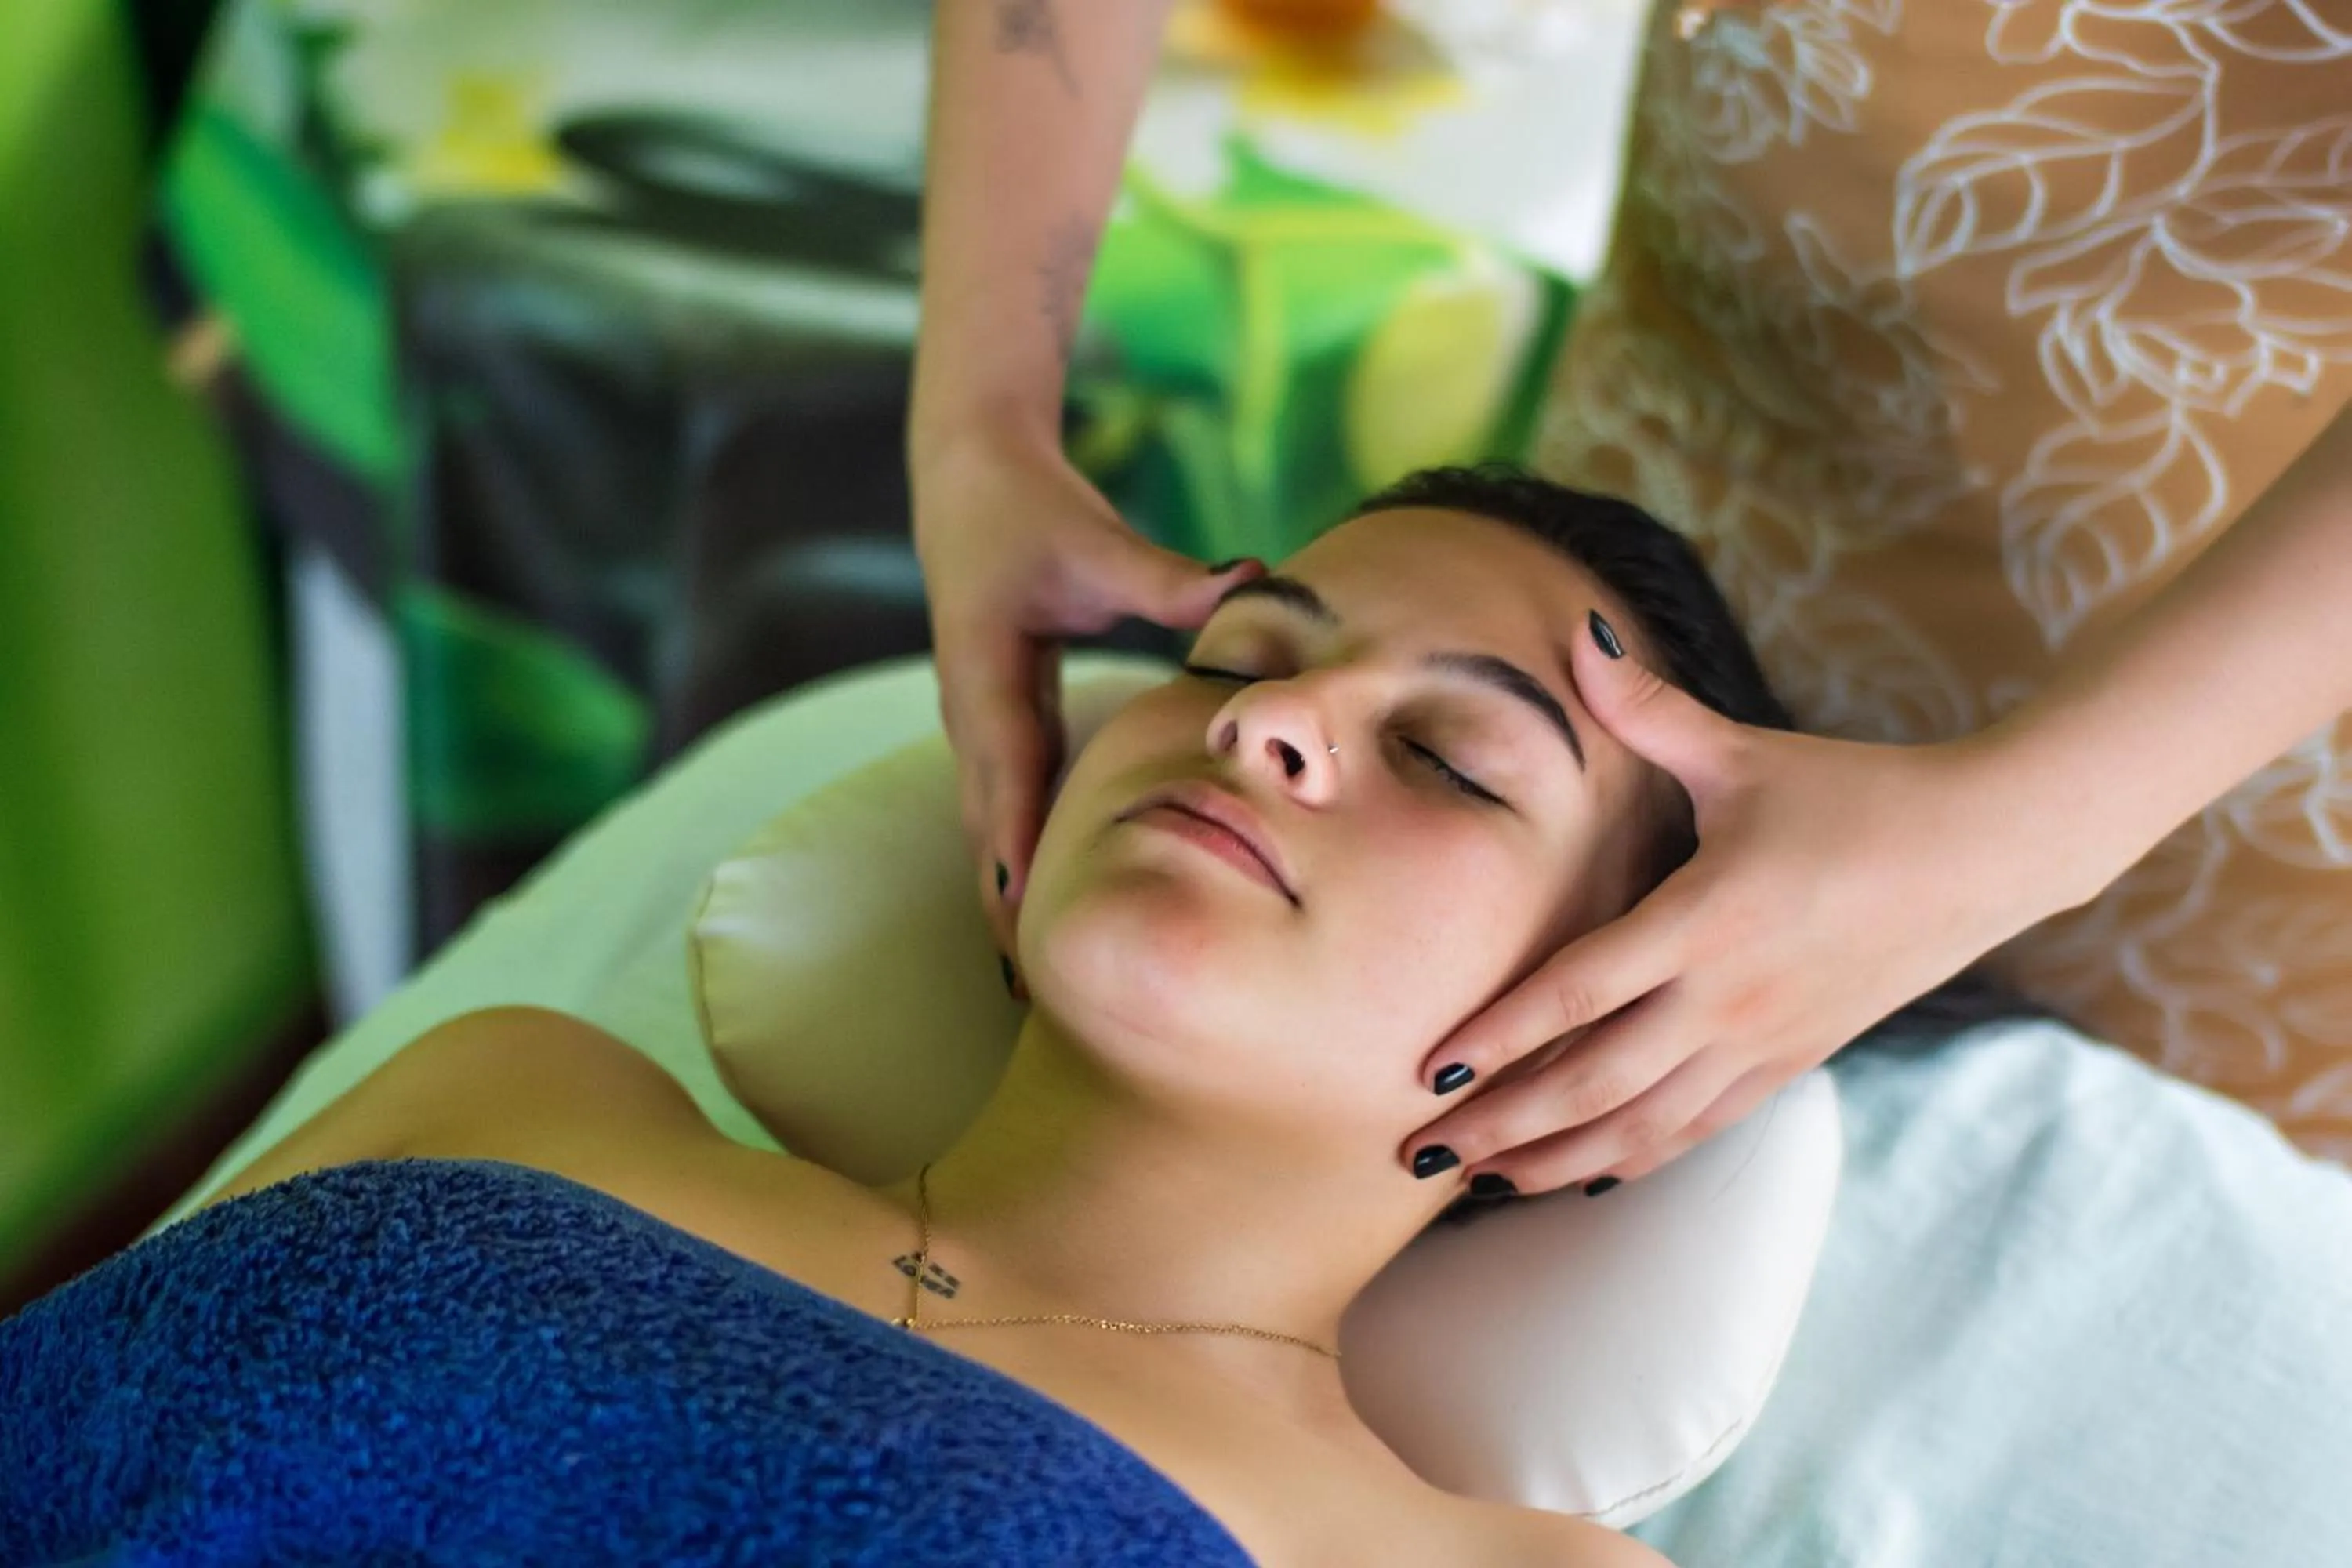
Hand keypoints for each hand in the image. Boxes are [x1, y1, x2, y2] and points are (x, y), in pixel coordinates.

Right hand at [911, 426, 1262, 958]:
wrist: (967, 483)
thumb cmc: (1030, 513)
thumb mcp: (1096, 543)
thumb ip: (1169, 578)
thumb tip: (1251, 581)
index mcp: (987, 672)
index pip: (1007, 773)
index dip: (1016, 845)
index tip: (1028, 915)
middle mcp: (972, 709)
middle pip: (986, 822)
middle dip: (1003, 901)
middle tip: (1030, 986)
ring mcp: (977, 721)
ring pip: (986, 822)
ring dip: (1003, 890)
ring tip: (1026, 977)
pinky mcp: (992, 722)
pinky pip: (1001, 805)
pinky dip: (1013, 857)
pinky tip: (1035, 909)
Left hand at [1403, 615, 2078, 1197]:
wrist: (1985, 852)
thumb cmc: (1856, 794)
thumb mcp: (1745, 752)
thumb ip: (1647, 708)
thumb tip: (1574, 631)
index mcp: (1705, 918)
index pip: (1578, 991)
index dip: (1499, 1037)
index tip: (1429, 1070)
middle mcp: (1728, 996)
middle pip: (1594, 1080)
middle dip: (1502, 1122)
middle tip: (1420, 1149)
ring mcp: (1762, 1040)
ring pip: (1641, 1125)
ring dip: (1554, 1156)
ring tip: (1478, 1180)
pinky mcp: (1791, 1062)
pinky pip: (1697, 1129)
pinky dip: (1633, 1158)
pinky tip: (1580, 1175)